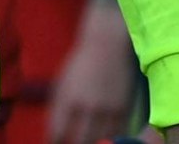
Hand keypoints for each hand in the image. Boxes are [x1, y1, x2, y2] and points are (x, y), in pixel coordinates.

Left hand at [48, 6, 136, 143]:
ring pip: (98, 140)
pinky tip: (104, 141)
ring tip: (87, 142)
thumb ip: (58, 107)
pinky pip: (117, 134)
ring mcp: (107, 109)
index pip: (58, 131)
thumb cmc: (80, 63)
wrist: (107, 45)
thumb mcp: (62, 83)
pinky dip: (109, 140)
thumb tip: (54, 131)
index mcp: (66, 98)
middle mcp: (86, 106)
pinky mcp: (124, 109)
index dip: (54, 142)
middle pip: (78, 140)